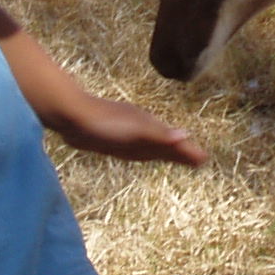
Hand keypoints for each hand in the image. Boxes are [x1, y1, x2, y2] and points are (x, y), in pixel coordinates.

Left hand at [49, 93, 208, 167]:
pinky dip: (148, 151)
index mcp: (149, 127)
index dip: (188, 151)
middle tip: (200, 160)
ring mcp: (127, 133)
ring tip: (179, 157)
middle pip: (166, 143)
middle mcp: (141, 128)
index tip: (204, 159)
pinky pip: (137, 147)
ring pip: (153, 145)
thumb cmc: (103, 123)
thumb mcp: (135, 130)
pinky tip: (144, 152)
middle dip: (182, 151)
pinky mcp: (113, 138)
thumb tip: (185, 135)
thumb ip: (159, 135)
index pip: (174, 142)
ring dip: (167, 151)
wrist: (70, 114)